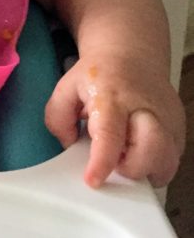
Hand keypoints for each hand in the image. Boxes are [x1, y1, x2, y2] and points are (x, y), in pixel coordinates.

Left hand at [45, 55, 184, 187]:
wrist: (133, 56)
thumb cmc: (99, 76)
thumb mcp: (66, 88)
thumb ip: (58, 118)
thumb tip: (69, 146)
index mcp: (111, 98)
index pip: (110, 134)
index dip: (102, 162)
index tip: (93, 181)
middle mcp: (144, 109)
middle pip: (151, 151)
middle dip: (132, 169)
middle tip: (115, 160)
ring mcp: (167, 119)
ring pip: (167, 162)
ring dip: (145, 170)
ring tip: (127, 155)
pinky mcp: (179, 128)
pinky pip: (172, 160)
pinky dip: (155, 165)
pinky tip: (139, 151)